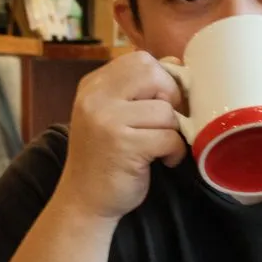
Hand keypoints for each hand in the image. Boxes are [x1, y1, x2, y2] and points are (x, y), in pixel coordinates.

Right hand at [55, 50, 186, 220]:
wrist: (82, 202)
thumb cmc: (107, 157)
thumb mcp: (114, 113)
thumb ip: (138, 88)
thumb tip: (178, 64)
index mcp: (94, 85)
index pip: (140, 59)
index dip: (163, 79)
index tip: (163, 103)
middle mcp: (95, 97)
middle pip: (153, 73)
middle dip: (170, 98)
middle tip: (166, 122)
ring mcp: (106, 120)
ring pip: (165, 110)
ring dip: (173, 131)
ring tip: (160, 147)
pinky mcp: (123, 145)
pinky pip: (169, 137)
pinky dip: (174, 151)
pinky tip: (163, 160)